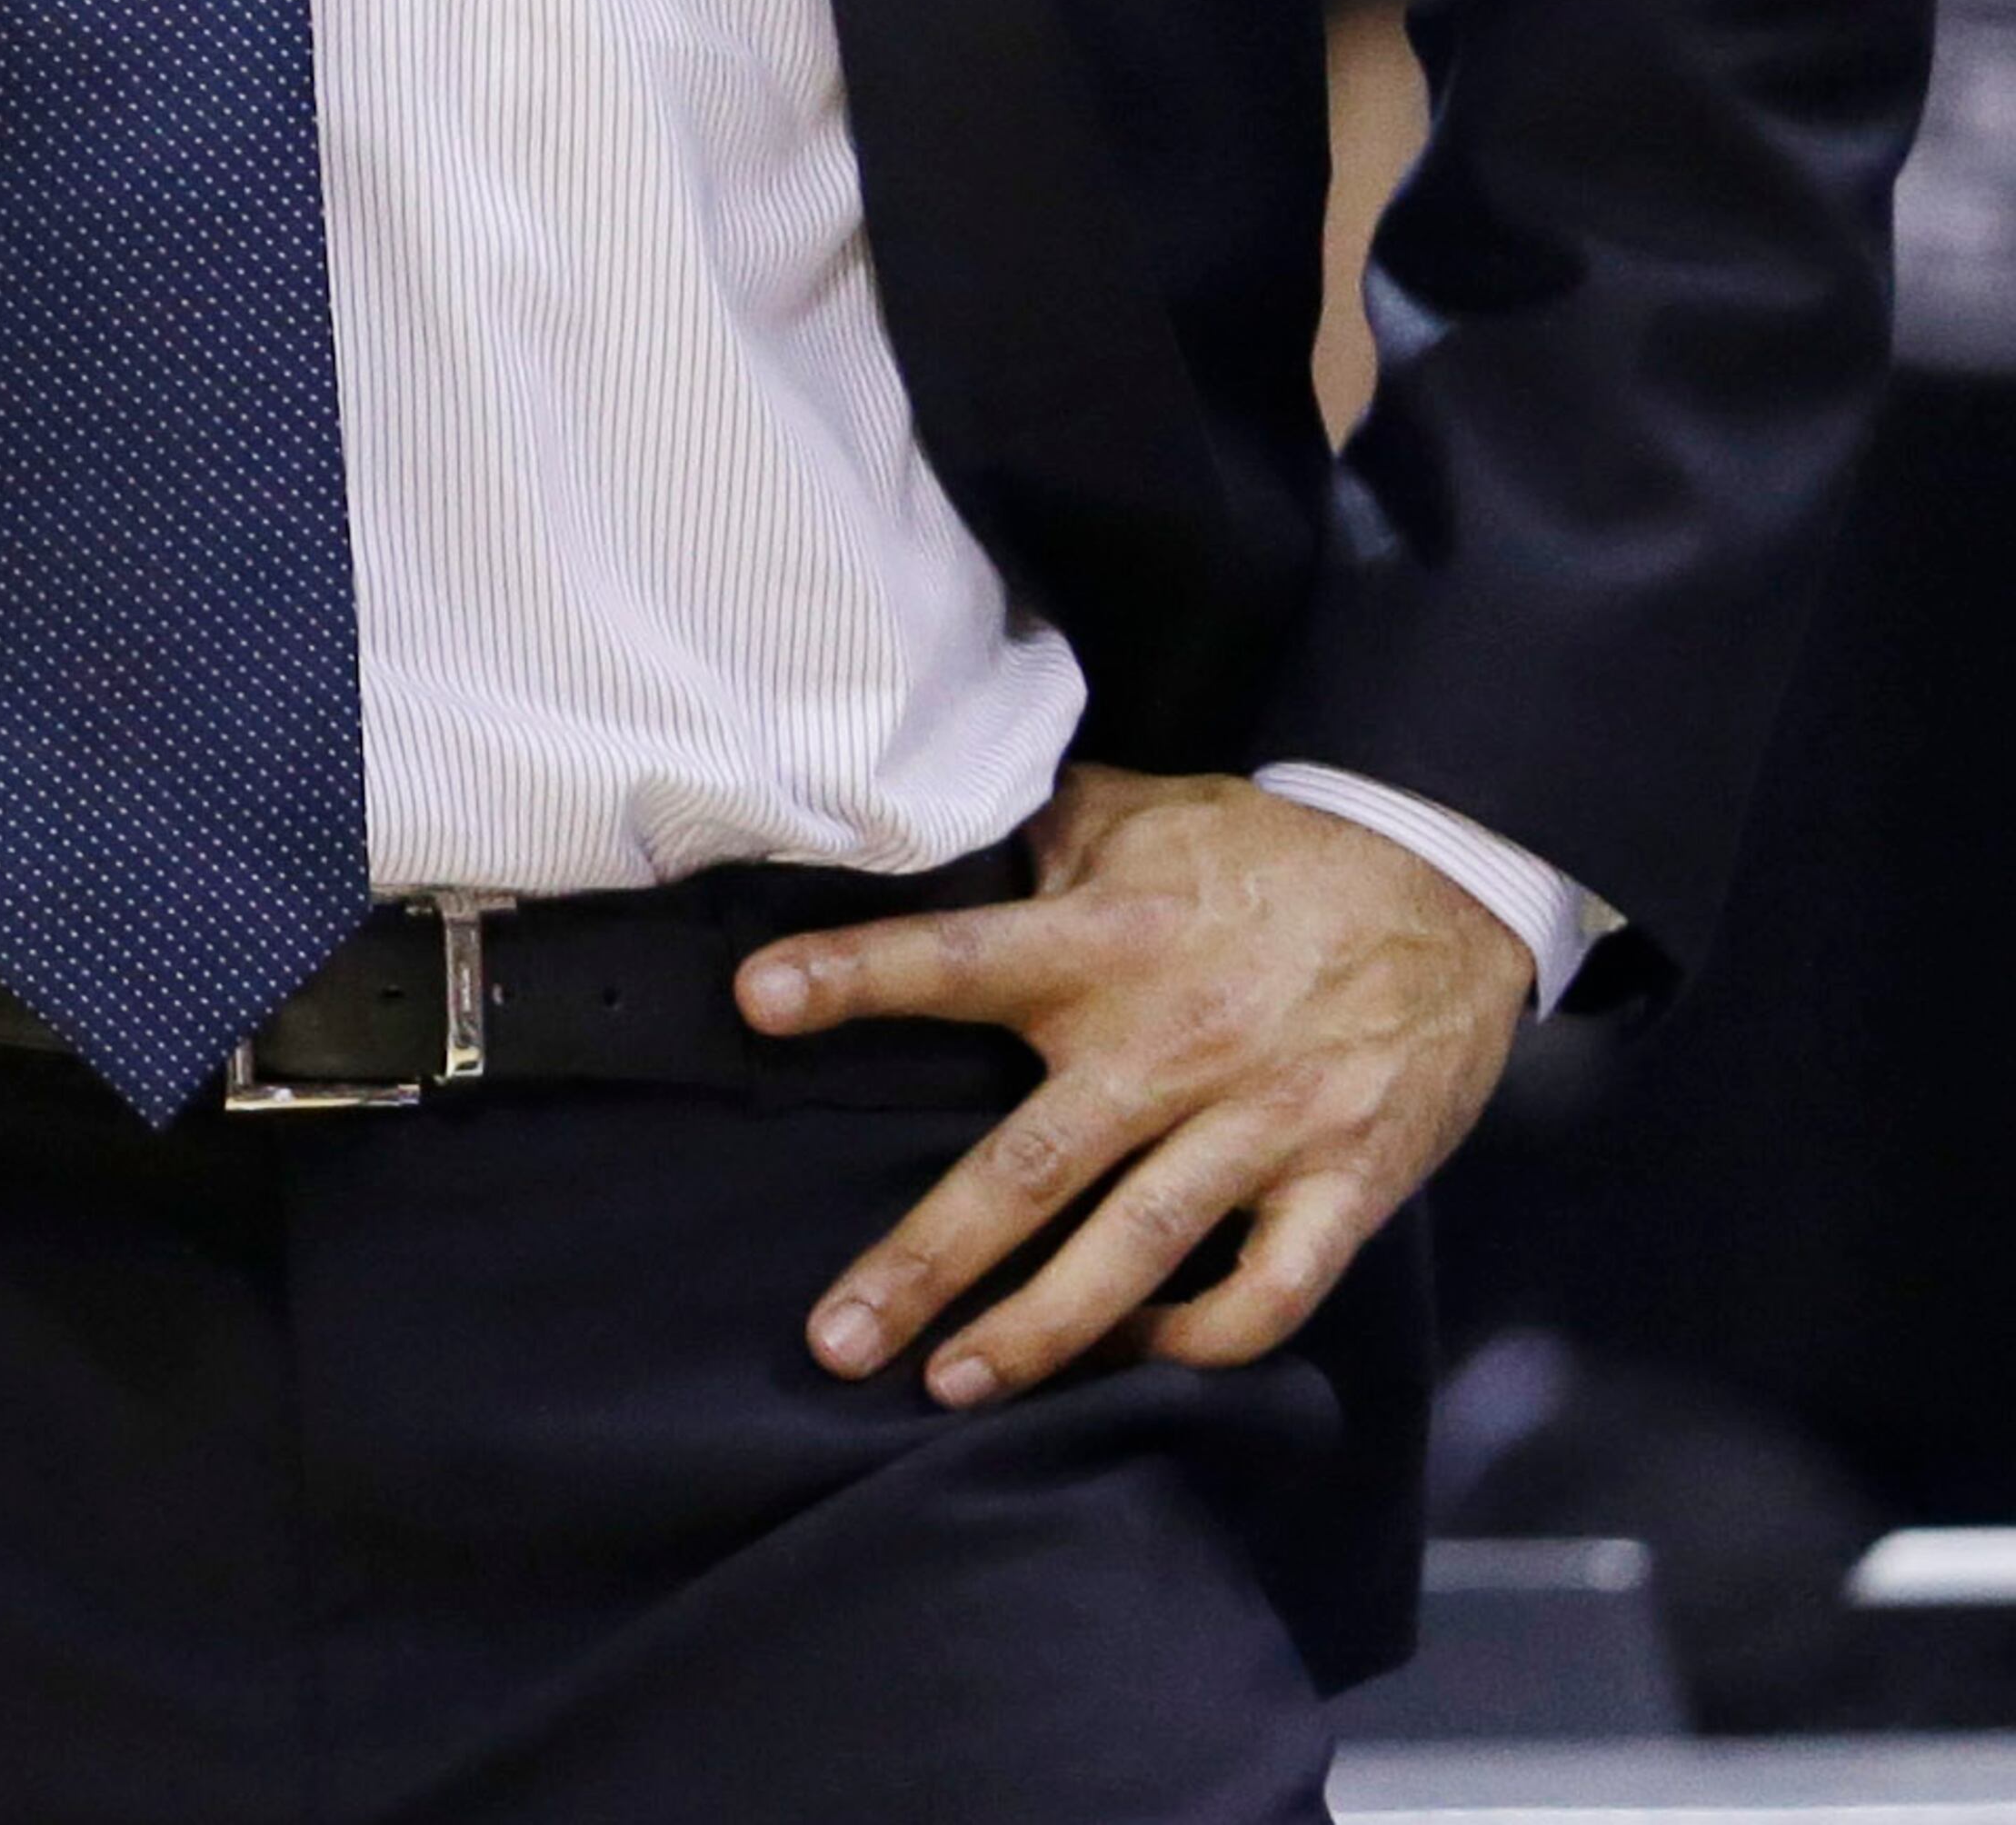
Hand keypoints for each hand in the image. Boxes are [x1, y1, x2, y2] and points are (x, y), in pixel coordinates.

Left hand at [739, 766, 1530, 1402]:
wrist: (1443, 879)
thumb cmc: (1269, 852)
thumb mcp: (1145, 812)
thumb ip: (1042, 836)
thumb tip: (932, 828)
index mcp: (1108, 941)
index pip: (959, 956)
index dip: (856, 974)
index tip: (756, 998)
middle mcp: (1170, 1041)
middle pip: (1029, 1166)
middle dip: (926, 1262)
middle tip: (839, 1340)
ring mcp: (1260, 1122)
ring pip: (1133, 1251)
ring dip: (1038, 1332)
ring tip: (951, 1387)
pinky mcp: (1340, 1184)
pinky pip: (1266, 1292)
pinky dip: (1202, 1341)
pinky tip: (1137, 1360)